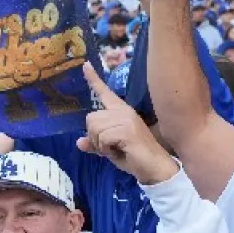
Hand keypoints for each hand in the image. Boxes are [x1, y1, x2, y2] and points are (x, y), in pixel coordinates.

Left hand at [77, 63, 178, 184]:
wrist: (154, 167)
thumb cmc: (134, 158)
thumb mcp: (110, 149)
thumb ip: (95, 144)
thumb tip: (79, 142)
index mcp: (121, 111)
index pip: (104, 93)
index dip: (94, 79)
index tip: (85, 65)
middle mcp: (123, 111)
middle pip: (91, 118)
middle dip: (94, 137)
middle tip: (108, 147)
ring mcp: (126, 119)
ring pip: (94, 128)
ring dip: (99, 144)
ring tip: (115, 149)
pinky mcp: (127, 129)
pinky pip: (102, 138)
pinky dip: (105, 149)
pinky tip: (118, 152)